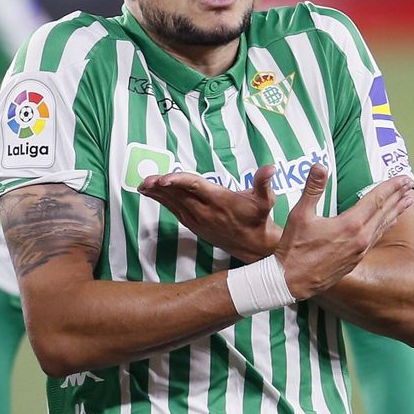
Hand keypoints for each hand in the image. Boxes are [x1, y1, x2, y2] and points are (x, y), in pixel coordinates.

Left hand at [137, 164, 280, 261]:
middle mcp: (206, 211)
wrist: (253, 245)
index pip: (196, 188)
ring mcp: (198, 219)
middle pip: (180, 195)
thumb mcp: (266, 200)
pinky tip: (151, 193)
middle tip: (146, 179)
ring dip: (158, 194)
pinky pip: (175, 210)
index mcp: (220, 201)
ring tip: (142, 185)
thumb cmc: (258, 218)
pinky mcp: (194, 224)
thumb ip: (264, 182)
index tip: (164, 179)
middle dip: (161, 188)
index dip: (179, 182)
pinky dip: (162, 201)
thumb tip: (271, 168)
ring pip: (174, 204)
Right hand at [274, 165, 413, 298]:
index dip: (390, 187)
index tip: (404, 177)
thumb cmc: (294, 248)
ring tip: (408, 201)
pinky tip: (389, 223)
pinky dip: (385, 227)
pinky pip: (376, 238)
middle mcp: (360, 238)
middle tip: (410, 183)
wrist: (292, 281)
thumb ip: (313, 189)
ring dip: (396, 211)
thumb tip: (320, 166)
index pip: (376, 200)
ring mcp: (360, 251)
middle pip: (384, 212)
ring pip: (383, 226)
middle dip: (398, 196)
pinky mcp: (356, 260)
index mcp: (350, 224)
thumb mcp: (300, 215)